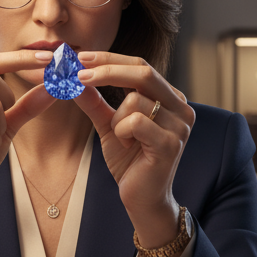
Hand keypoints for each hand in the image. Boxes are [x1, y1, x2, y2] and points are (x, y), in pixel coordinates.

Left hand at [73, 52, 195, 248]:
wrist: (143, 199)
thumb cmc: (130, 162)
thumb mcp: (109, 125)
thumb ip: (95, 101)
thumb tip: (74, 78)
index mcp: (170, 98)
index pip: (141, 65)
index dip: (110, 59)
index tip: (81, 57)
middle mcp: (181, 107)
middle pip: (143, 71)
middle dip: (107, 70)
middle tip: (79, 75)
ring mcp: (180, 125)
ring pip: (135, 99)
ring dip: (116, 119)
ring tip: (122, 139)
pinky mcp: (171, 143)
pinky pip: (136, 121)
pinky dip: (122, 132)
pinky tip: (127, 147)